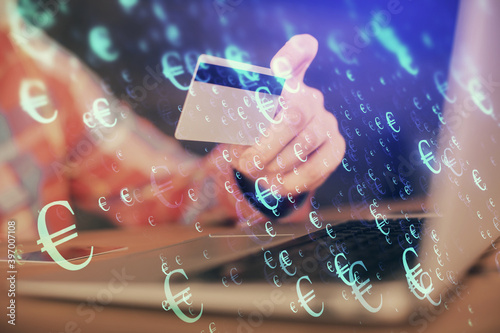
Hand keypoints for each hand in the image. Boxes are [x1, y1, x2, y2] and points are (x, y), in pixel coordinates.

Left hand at [227, 34, 344, 196]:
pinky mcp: (336, 145)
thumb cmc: (250, 140)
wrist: (271, 163)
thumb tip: (231, 135)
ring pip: (306, 141)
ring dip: (278, 164)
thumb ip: (234, 126)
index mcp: (282, 85)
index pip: (293, 59)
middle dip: (268, 143)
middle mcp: (309, 97)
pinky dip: (295, 181)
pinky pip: (320, 165)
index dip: (295, 55)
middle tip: (249, 163)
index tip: (289, 59)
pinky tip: (277, 187)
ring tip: (259, 175)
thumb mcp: (236, 130)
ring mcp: (326, 120)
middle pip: (295, 113)